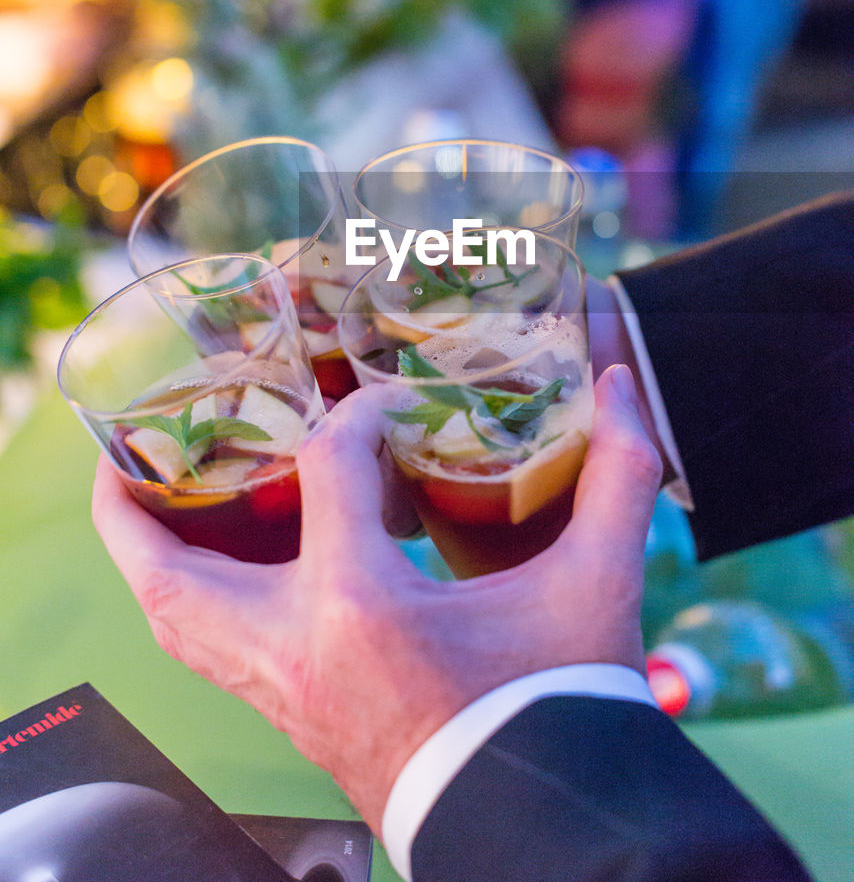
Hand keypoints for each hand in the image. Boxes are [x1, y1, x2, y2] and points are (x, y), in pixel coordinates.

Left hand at [92, 365, 660, 835]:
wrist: (539, 823)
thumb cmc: (555, 708)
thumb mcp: (595, 587)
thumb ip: (618, 479)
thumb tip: (626, 391)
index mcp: (360, 606)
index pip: (327, 468)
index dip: (354, 416)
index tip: (385, 406)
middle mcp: (294, 649)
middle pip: (168, 569)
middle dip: (137, 497)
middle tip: (138, 440)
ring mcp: (280, 692)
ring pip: (171, 621)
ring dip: (151, 554)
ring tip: (156, 500)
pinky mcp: (288, 718)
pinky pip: (205, 653)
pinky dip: (191, 602)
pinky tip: (222, 572)